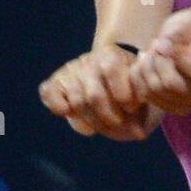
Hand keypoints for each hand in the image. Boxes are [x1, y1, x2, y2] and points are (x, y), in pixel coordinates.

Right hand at [39, 46, 158, 139]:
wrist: (113, 80)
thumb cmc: (130, 90)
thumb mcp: (140, 93)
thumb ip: (141, 108)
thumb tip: (139, 134)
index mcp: (111, 55)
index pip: (110, 70)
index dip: (123, 95)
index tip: (132, 107)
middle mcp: (88, 59)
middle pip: (93, 95)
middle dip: (108, 117)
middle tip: (118, 123)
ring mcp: (70, 70)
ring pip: (76, 101)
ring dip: (91, 120)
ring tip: (104, 125)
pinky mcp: (55, 82)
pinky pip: (48, 92)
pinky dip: (56, 104)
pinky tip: (67, 112)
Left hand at [127, 7, 190, 114]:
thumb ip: (181, 33)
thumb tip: (163, 47)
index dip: (180, 59)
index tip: (166, 42)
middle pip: (173, 85)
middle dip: (158, 60)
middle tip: (157, 43)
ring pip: (156, 91)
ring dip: (146, 66)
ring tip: (151, 50)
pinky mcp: (173, 106)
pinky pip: (146, 95)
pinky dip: (139, 76)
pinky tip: (145, 62)